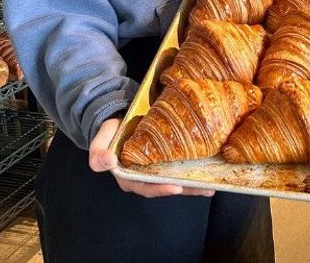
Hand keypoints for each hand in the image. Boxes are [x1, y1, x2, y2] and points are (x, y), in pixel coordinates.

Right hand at [89, 118, 214, 197]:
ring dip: (194, 184)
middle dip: (186, 189)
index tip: (176, 187)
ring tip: (211, 185)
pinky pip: (180, 168)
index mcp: (129, 177)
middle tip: (204, 188)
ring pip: (176, 180)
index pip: (146, 187)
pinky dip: (193, 171)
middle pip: (166, 186)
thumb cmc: (109, 134)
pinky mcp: (166, 159)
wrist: (118, 120)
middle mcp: (145, 176)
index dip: (160, 189)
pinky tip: (209, 171)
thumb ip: (98, 153)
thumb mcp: (100, 142)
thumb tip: (107, 162)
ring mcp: (156, 169)